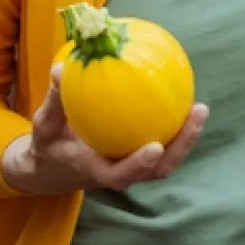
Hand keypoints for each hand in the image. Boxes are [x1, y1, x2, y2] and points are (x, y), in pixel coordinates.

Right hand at [0, 64, 208, 195]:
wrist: (51, 167)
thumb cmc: (48, 146)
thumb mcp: (44, 125)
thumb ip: (54, 100)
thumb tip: (60, 69)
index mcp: (96, 171)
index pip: (120, 175)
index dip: (139, 165)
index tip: (155, 148)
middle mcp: (119, 172)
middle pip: (158, 169)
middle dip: (181, 146)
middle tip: (197, 112)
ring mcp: (131, 166)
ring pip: (166, 159)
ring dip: (185, 137)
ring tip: (199, 108)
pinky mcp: (137, 155)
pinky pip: (161, 141)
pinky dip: (174, 125)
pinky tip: (182, 97)